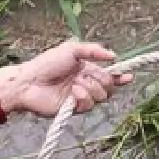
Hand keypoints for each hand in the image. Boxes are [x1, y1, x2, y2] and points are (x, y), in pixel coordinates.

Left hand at [0, 41, 127, 117]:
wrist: (29, 82)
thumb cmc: (46, 63)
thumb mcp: (71, 49)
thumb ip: (93, 50)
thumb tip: (114, 55)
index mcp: (87, 69)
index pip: (109, 74)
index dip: (120, 77)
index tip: (129, 76)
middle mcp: (86, 84)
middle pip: (108, 86)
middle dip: (103, 80)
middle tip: (88, 76)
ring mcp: (80, 97)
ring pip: (101, 97)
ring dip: (91, 88)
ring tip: (76, 83)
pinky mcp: (74, 109)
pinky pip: (89, 105)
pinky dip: (83, 97)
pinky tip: (73, 92)